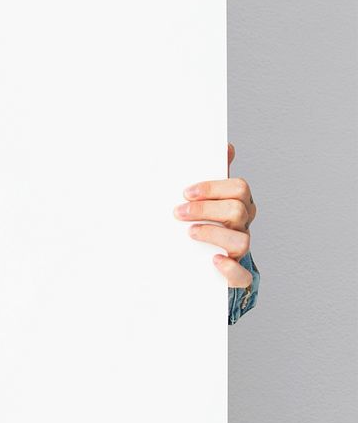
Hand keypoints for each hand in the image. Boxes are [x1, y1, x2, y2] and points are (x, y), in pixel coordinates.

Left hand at [173, 143, 255, 287]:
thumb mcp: (209, 197)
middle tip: (178, 212)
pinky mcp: (236, 275)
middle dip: (205, 210)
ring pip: (242, 241)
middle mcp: (243, 225)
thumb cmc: (206, 219)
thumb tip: (226, 146)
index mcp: (239, 203)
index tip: (186, 192)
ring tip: (190, 233)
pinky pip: (242, 276)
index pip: (239, 188)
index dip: (212, 188)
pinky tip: (213, 261)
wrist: (201, 257)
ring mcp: (241, 250)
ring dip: (213, 235)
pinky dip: (229, 269)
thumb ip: (215, 173)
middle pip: (237, 211)